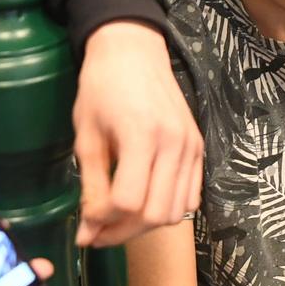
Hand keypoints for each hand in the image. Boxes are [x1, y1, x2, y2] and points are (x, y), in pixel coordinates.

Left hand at [73, 21, 204, 246]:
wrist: (133, 51)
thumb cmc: (101, 88)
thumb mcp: (86, 136)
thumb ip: (91, 186)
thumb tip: (87, 233)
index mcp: (141, 135)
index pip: (128, 202)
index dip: (103, 221)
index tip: (85, 223)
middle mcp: (174, 144)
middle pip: (154, 215)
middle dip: (122, 232)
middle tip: (98, 232)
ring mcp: (191, 147)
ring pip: (175, 212)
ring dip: (145, 226)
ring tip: (119, 220)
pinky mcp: (199, 148)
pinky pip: (191, 197)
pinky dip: (167, 209)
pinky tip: (144, 201)